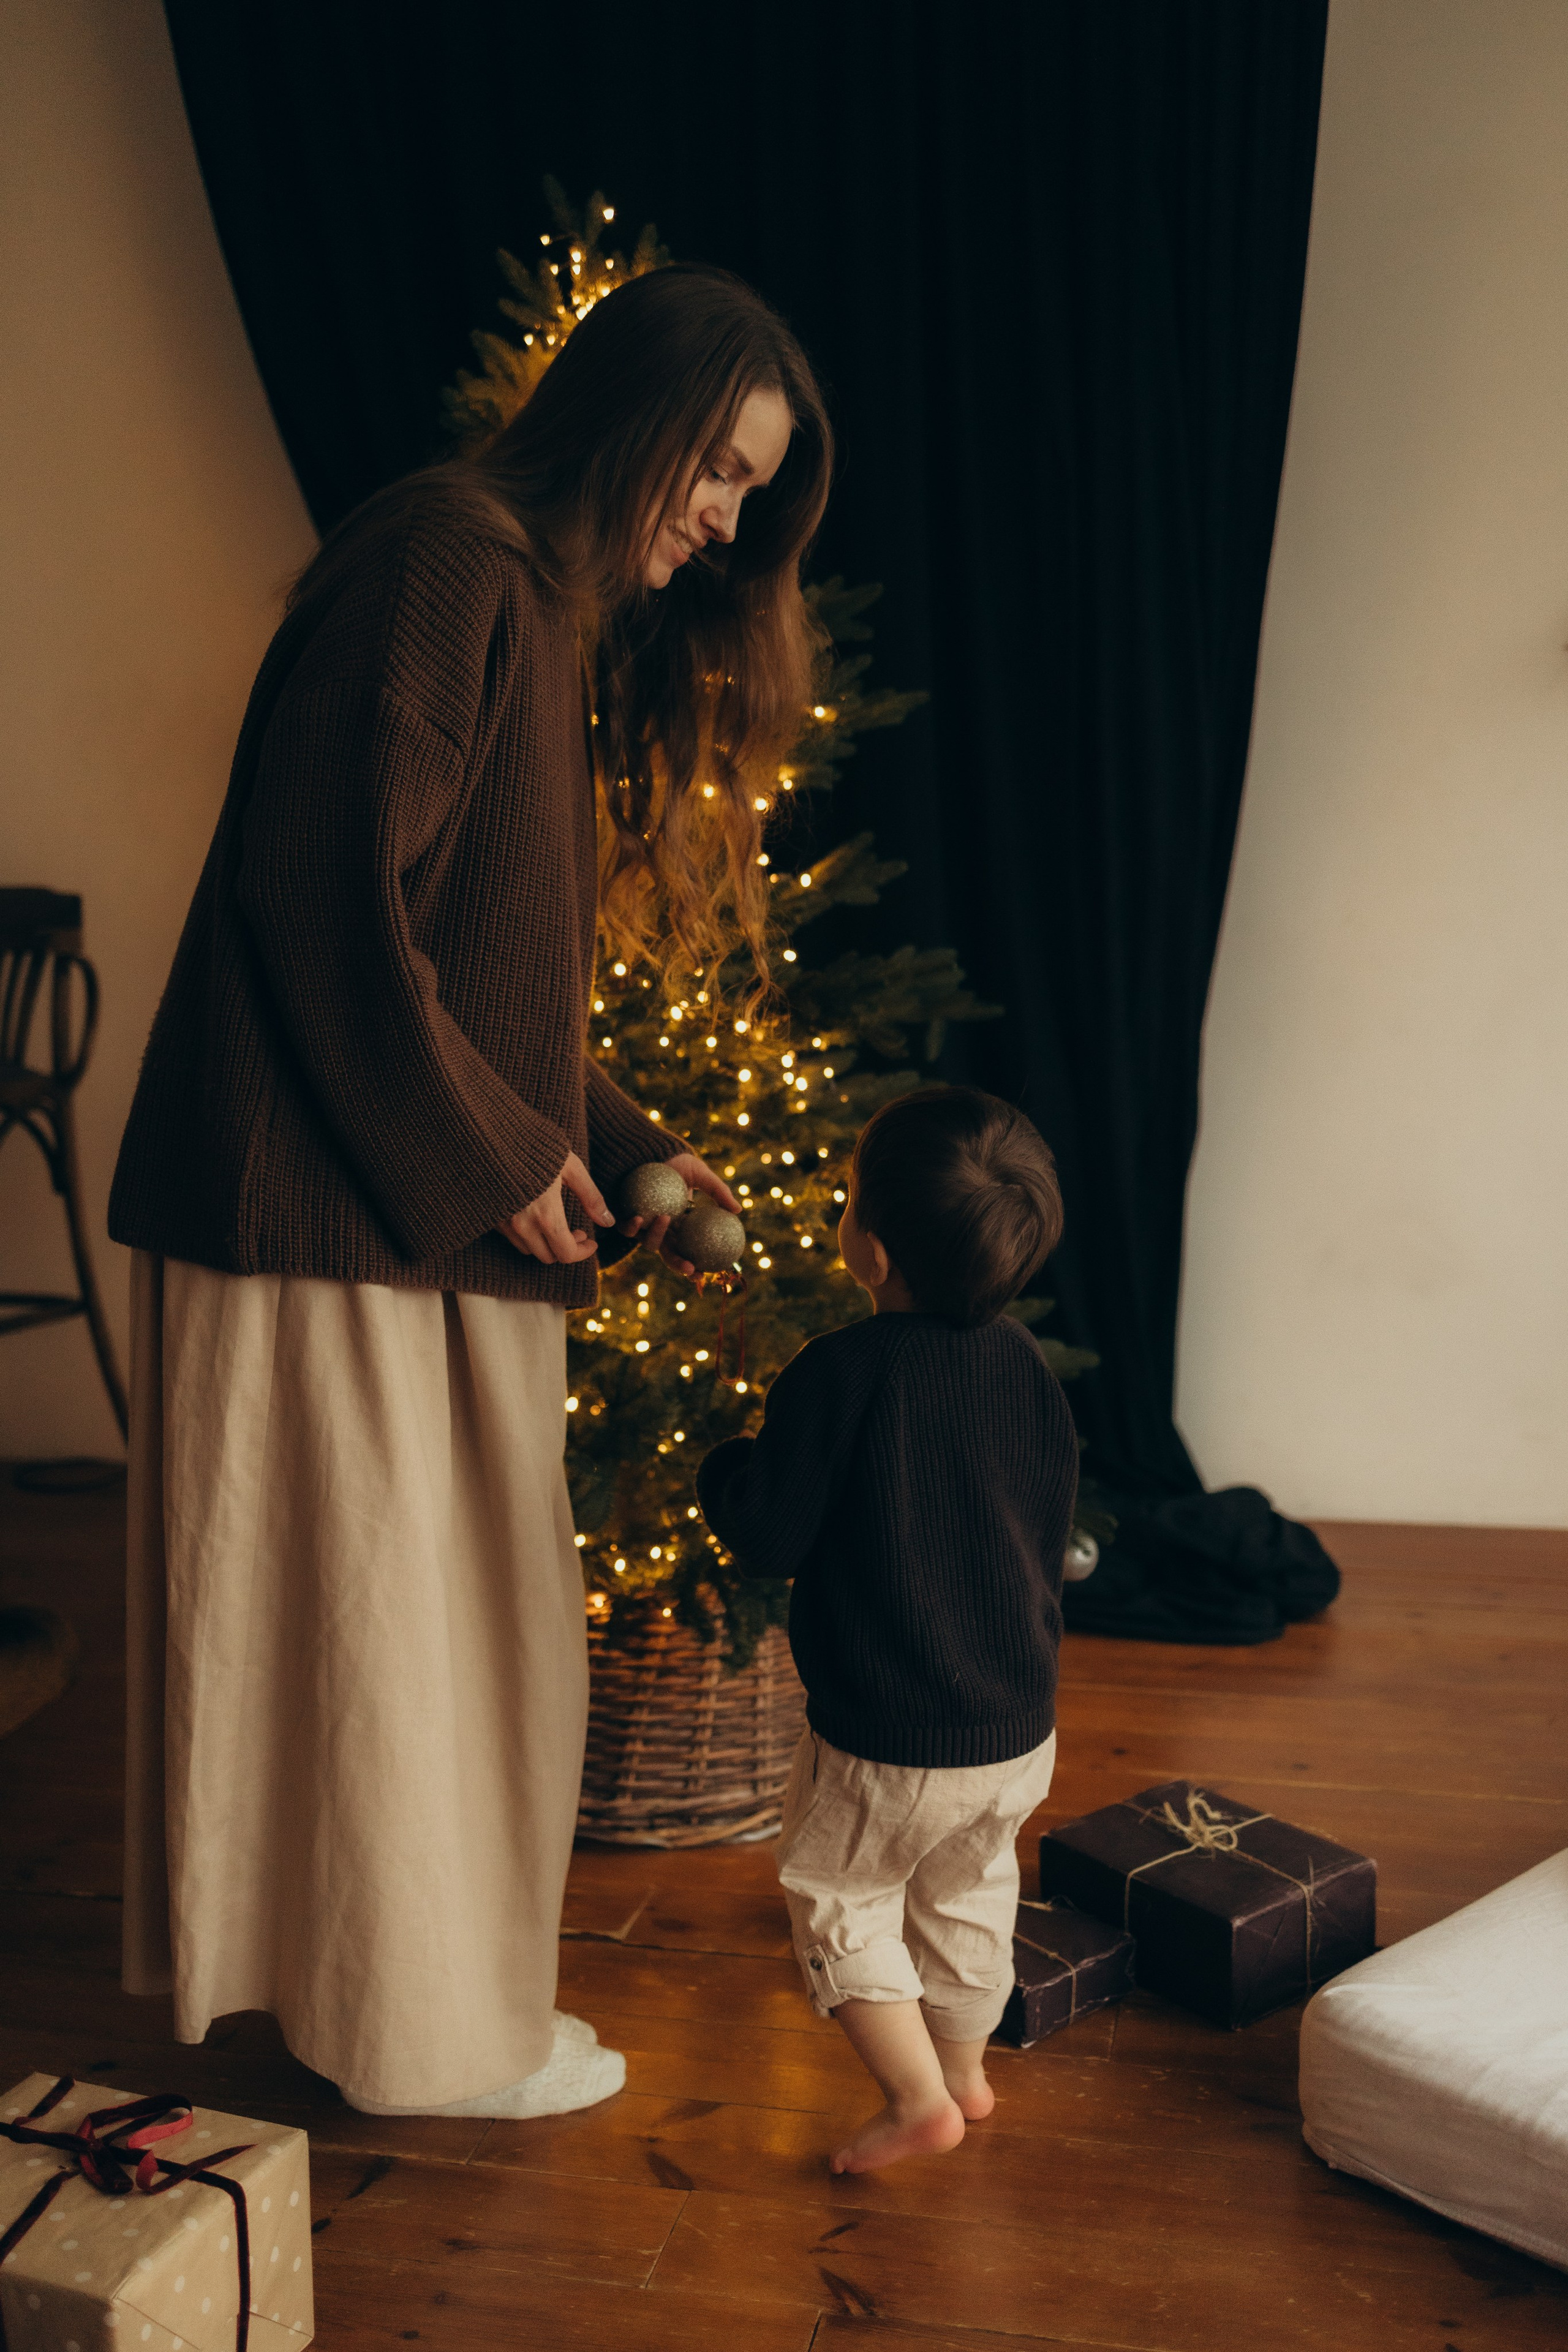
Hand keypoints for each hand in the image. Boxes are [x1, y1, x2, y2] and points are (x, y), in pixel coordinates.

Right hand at [500, 1151, 616, 1264]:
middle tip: (578, 1232)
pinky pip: (512, 1238)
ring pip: (529, 1250)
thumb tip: (608, 1221)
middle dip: (567, 1249)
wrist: (491, 1134)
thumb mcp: (570, 1167)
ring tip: (557, 1224)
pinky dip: (528, 1235)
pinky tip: (536, 1217)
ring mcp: (503, 1223)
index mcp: (545, 1215)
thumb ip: (591, 1197)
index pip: (566, 1253)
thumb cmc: (535, 1146)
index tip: (591, 1242)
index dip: (583, 1252)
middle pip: (548, 1257)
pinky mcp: (491, 1217)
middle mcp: (522, 1225)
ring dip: (547, 1243)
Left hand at [621, 1150, 738, 1278]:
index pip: (687, 1251)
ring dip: (656, 1235)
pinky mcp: (624, 1216)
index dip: (692, 1267)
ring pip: (649, 1243)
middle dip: (678, 1265)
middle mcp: (661, 1229)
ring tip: (664, 1218)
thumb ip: (718, 1192)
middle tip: (689, 1268)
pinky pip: (627, 1228)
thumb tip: (738, 1211)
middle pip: (669, 1255)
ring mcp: (643, 1225)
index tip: (702, 1274)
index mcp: (680, 1226)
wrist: (650, 1149)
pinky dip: (633, 1225)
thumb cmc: (678, 1162)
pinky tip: (640, 1217)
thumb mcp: (702, 1175)